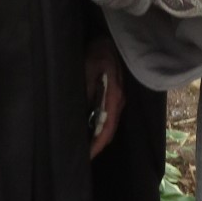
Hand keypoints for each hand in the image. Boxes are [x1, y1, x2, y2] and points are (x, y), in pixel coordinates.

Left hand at [85, 38, 125, 157]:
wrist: (108, 40)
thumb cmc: (97, 52)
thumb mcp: (87, 69)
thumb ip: (87, 89)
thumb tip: (83, 113)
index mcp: (114, 96)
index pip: (107, 128)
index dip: (97, 144)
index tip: (88, 157)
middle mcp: (119, 101)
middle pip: (109, 131)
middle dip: (97, 145)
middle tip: (82, 159)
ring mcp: (118, 99)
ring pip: (109, 125)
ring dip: (97, 137)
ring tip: (84, 149)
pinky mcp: (114, 97)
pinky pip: (107, 117)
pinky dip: (98, 127)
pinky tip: (88, 132)